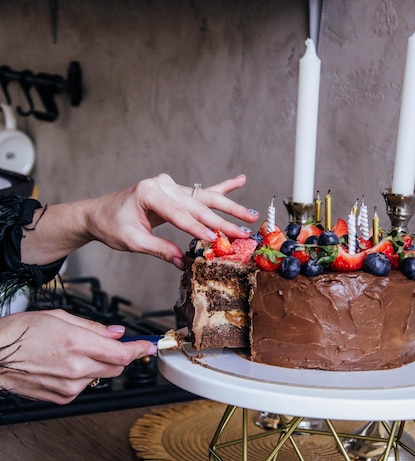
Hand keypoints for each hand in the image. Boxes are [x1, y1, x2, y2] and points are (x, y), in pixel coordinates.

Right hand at [0, 310, 155, 403]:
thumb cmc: (20, 334)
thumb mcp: (59, 317)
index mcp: (77, 344)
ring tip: (72, 352)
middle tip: (111, 344)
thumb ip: (93, 327)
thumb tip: (117, 333)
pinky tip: (63, 365)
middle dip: (119, 355)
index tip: (149, 346)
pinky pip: (85, 385)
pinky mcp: (63, 398)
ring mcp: (70, 386)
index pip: (122, 352)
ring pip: (101, 375)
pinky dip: (82, 375)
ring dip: (97, 364)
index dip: (140, 349)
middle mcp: (76, 368)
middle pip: (117, 366)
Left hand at [21, 173, 258, 267]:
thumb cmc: (111, 225)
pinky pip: (200, 190)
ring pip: (204, 197)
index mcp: (149, 192)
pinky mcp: (173, 189)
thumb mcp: (132, 241)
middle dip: (223, 220)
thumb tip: (182, 262)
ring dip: (229, 207)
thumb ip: (159, 249)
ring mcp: (169, 184)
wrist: (98, 213)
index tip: (217, 239)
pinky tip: (239, 180)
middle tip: (244, 232)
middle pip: (198, 204)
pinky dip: (220, 187)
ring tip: (250, 215)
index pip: (180, 214)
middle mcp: (162, 184)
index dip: (199, 229)